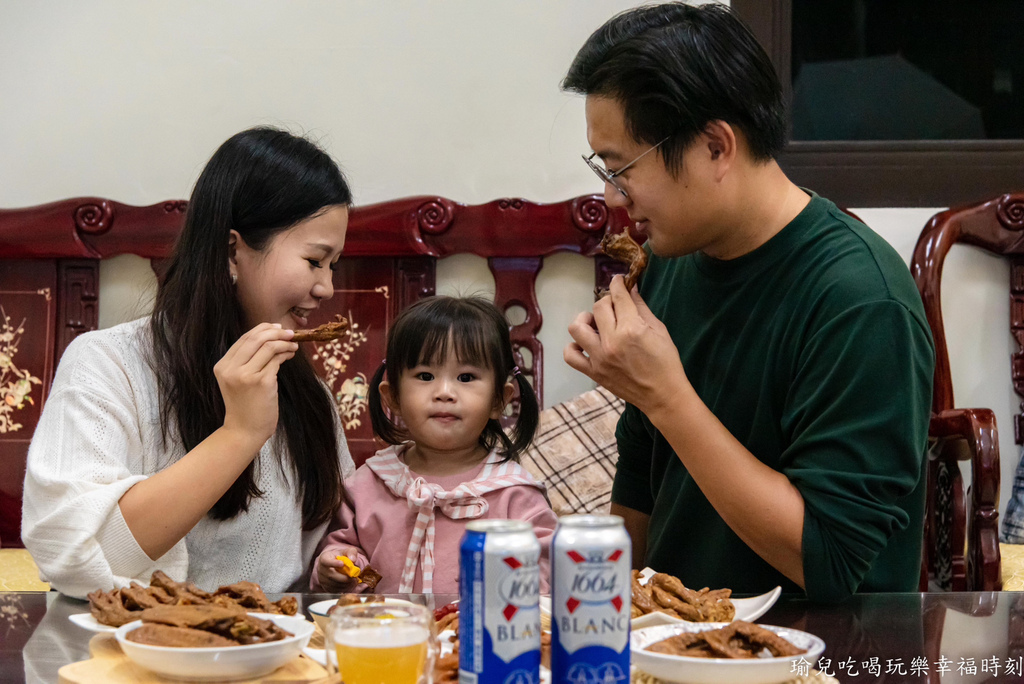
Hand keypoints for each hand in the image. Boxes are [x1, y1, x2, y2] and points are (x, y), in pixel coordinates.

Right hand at [214, 323, 297, 448]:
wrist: (244, 431)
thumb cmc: (245, 405)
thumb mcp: (237, 380)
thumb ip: (246, 361)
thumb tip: (269, 337)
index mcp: (222, 366)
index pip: (244, 338)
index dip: (262, 329)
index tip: (276, 327)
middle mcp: (230, 368)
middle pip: (256, 338)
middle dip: (276, 332)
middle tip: (289, 333)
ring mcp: (245, 375)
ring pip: (269, 346)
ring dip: (285, 342)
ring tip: (293, 345)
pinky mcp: (261, 382)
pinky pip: (277, 360)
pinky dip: (286, 353)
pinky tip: (291, 355)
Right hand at [317, 547, 364, 592]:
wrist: (333, 565)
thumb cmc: (340, 557)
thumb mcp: (346, 551)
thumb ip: (351, 553)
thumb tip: (353, 559)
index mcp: (324, 558)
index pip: (326, 561)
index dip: (333, 563)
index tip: (342, 563)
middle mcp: (321, 570)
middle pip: (331, 575)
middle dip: (344, 577)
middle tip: (354, 577)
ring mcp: (322, 580)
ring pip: (333, 584)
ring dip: (346, 584)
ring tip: (353, 580)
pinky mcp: (326, 587)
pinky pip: (335, 590)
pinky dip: (344, 588)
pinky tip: (350, 584)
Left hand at [563, 275, 690, 419]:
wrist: (663, 395)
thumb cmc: (666, 362)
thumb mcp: (659, 329)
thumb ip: (641, 307)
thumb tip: (630, 289)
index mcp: (631, 328)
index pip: (618, 297)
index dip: (618, 284)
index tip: (618, 280)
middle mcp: (612, 341)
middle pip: (598, 307)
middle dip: (607, 301)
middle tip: (615, 307)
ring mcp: (599, 358)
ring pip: (577, 327)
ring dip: (585, 320)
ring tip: (596, 324)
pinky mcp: (593, 372)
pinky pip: (570, 355)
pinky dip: (574, 346)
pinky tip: (585, 344)